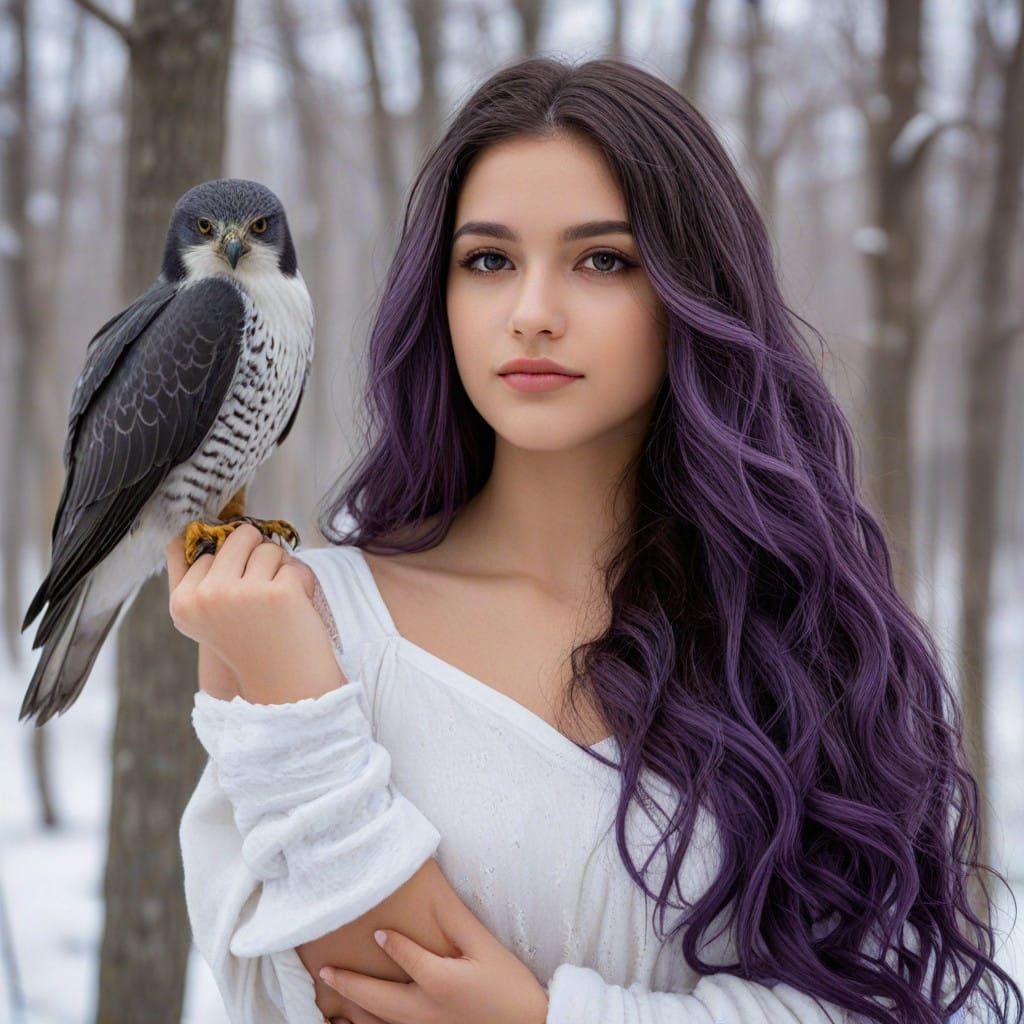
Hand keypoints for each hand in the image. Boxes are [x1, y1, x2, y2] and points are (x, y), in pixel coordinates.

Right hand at [164, 523, 343, 703]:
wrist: (285, 687)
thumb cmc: (250, 644)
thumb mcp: (206, 615)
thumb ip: (190, 575)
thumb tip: (179, 532)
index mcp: (182, 602)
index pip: (204, 549)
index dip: (229, 568)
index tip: (235, 602)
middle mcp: (206, 596)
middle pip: (239, 537)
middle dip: (256, 558)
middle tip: (259, 599)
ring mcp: (241, 594)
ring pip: (268, 547)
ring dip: (280, 570)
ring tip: (275, 607)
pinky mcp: (278, 594)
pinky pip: (294, 565)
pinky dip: (301, 584)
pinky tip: (295, 612)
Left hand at [318, 882, 548, 1023]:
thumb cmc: (509, 985)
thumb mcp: (485, 947)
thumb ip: (456, 921)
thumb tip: (432, 897)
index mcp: (440, 983)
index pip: (403, 957)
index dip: (389, 943)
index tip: (376, 931)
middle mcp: (425, 1013)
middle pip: (377, 999)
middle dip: (349, 984)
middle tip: (325, 971)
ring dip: (353, 1014)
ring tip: (330, 1004)